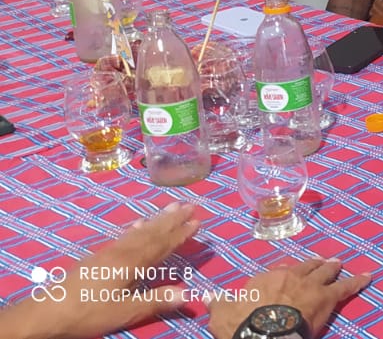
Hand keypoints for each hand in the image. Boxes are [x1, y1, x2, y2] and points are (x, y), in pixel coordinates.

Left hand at [6, 201, 199, 338]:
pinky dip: (135, 228)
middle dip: (171, 219)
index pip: (162, 245)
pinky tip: (138, 223)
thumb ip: (156, 300)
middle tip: (189, 204)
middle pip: (151, 232)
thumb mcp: (126, 311)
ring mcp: (108, 252)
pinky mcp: (98, 257)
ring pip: (138, 231)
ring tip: (171, 207)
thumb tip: (188, 294)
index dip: (180, 234)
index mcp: (131, 263)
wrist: (49, 312)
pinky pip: (123, 236)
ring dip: (156, 220)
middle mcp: (122, 252)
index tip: (198, 220)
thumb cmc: (89, 311)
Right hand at [207, 258, 370, 338]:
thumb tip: (206, 297)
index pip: (278, 270)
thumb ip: (218, 303)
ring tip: (339, 263)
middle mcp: (290, 275)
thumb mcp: (222, 312)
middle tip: (321, 261)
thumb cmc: (241, 324)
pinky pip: (346, 287)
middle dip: (313, 263)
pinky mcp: (326, 298)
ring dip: (332, 267)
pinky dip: (358, 281)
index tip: (288, 270)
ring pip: (325, 271)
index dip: (285, 271)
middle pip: (304, 267)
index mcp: (266, 277)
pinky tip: (369, 276)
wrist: (264, 333)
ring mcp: (310, 285)